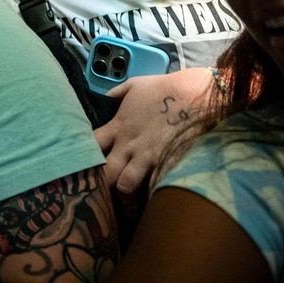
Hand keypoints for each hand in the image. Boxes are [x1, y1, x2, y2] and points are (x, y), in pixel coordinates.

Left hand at [94, 67, 212, 192]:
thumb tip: (104, 98)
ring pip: (126, 184)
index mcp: (118, 126)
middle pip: (105, 172)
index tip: (91, 161)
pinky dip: (152, 193)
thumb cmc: (165, 88)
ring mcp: (148, 157)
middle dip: (104, 181)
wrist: (197, 95)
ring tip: (128, 197)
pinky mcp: (168, 165)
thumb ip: (116, 94)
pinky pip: (154, 186)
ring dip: (126, 191)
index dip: (87, 155)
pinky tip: (152, 197)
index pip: (91, 146)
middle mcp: (128, 145)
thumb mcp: (135, 85)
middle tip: (107, 187)